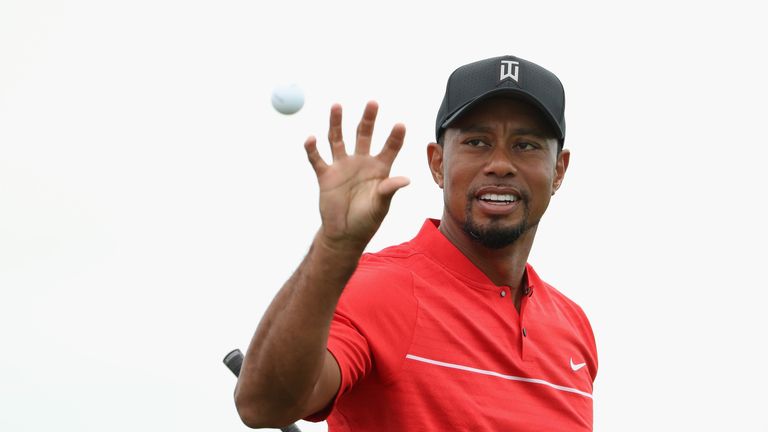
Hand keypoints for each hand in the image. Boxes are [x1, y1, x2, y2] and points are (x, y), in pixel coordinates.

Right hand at [304, 101, 409, 251]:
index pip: (390, 147)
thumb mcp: (381, 205)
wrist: (345, 234)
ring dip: (337, 123)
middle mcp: (361, 162)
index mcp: (379, 168)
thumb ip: (389, 189)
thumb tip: (406, 179)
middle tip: (373, 102)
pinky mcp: (325, 175)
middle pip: (363, 134)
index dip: (395, 137)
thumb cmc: (367, 220)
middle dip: (368, 119)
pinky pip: (317, 159)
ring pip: (338, 139)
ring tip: (337, 105)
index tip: (400, 124)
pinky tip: (311, 139)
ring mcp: (342, 166)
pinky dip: (312, 149)